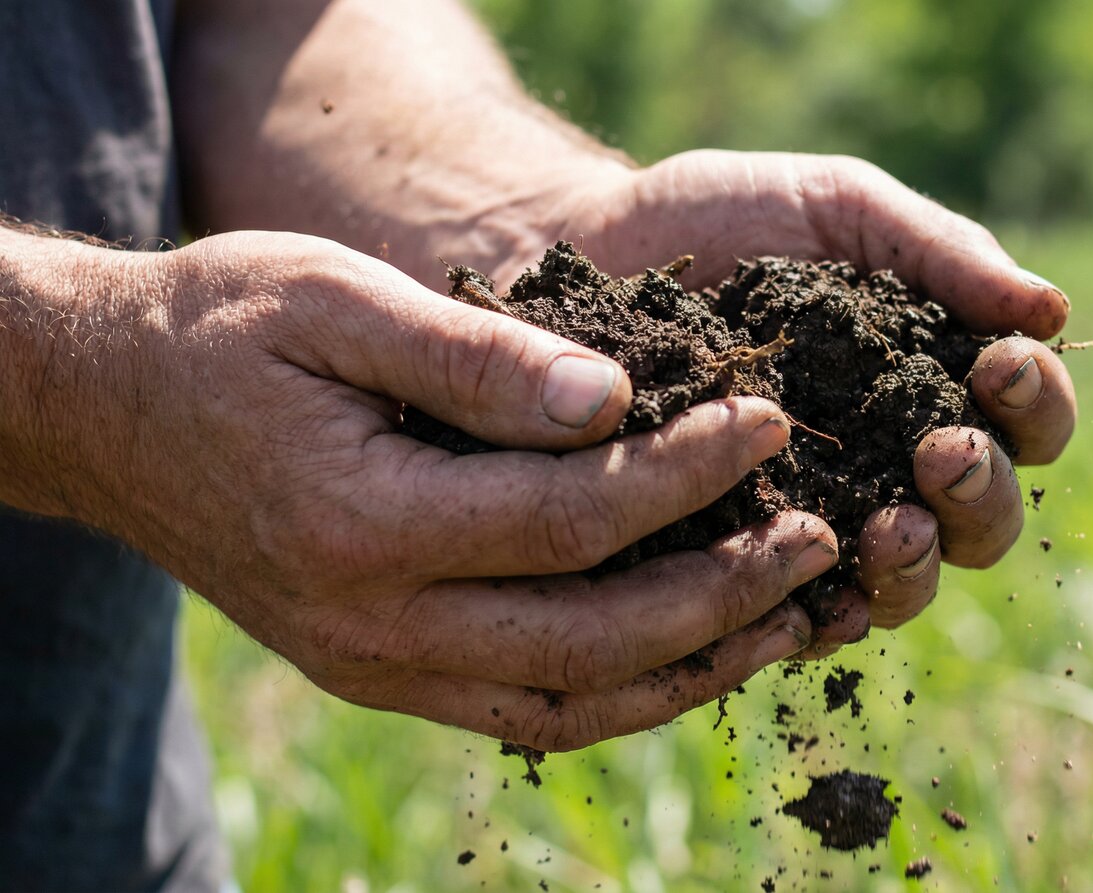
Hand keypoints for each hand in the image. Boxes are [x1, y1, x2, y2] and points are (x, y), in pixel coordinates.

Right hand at [22, 230, 841, 750]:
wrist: (107, 411)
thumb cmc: (221, 330)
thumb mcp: (331, 300)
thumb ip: (473, 357)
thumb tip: (616, 400)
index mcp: (361, 523)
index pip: (568, 521)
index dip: (686, 475)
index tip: (768, 421)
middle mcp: (372, 624)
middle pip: (591, 637)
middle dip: (724, 591)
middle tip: (819, 537)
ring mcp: (377, 666)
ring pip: (571, 701)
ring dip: (694, 667)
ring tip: (792, 616)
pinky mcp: (384, 674)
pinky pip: (528, 708)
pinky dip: (625, 692)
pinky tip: (698, 651)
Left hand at [543, 150, 1076, 651]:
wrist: (581, 255)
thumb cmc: (719, 222)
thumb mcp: (837, 207)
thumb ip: (939, 251)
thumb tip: (1055, 309)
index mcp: (935, 381)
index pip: (1029, 419)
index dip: (1037, 402)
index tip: (1001, 364)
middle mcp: (895, 464)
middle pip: (987, 516)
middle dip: (984, 490)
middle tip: (944, 450)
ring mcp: (825, 520)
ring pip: (912, 580)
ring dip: (919, 562)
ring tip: (891, 526)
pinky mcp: (746, 565)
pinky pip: (805, 617)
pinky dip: (826, 615)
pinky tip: (818, 596)